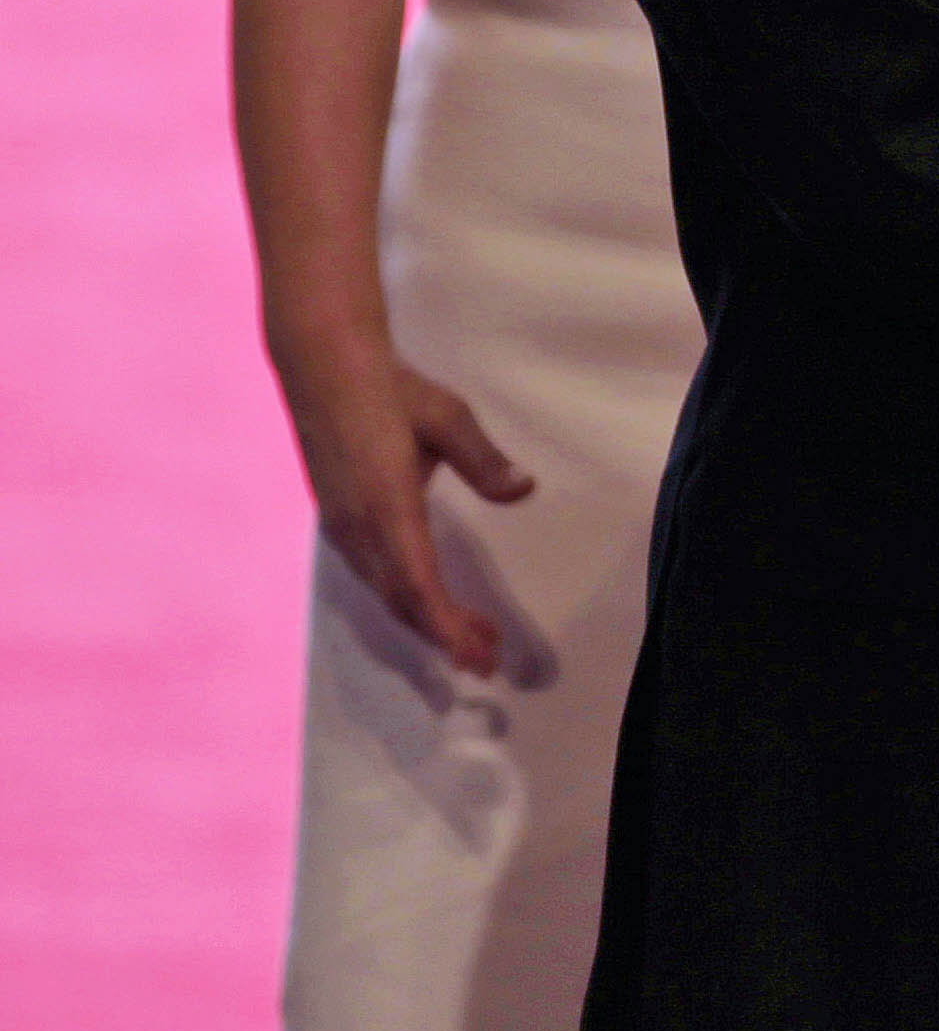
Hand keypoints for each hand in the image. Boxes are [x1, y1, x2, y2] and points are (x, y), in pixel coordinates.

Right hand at [273, 335, 531, 677]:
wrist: (324, 370)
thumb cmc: (392, 391)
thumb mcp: (448, 417)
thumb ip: (483, 460)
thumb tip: (523, 491)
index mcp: (386, 505)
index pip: (416, 582)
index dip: (444, 624)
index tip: (474, 652)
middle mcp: (358, 527)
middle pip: (401, 599)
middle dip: (443, 635)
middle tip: (487, 660)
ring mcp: (342, 527)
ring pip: (385, 591)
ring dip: (426, 619)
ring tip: (471, 639)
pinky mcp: (338, 521)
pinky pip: (373, 574)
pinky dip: (405, 597)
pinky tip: (430, 601)